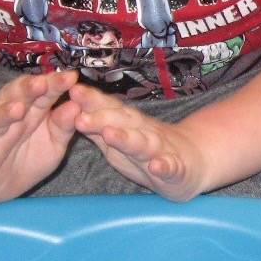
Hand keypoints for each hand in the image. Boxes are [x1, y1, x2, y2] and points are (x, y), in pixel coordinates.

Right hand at [0, 70, 79, 200]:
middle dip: (28, 89)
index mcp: (32, 110)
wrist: (2, 184)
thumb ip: (64, 126)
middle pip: (16, 97)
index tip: (70, 77)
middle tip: (42, 83)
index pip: (42, 92)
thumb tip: (76, 106)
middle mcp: (8, 116)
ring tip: (17, 109)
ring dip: (4, 112)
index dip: (54, 84)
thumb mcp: (54, 143)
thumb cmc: (31, 156)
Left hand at [68, 83, 207, 200]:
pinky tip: (158, 166)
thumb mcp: (118, 137)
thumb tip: (67, 107)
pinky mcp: (177, 169)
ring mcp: (161, 150)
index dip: (90, 100)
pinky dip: (165, 166)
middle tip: (79, 118)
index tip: (71, 91)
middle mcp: (143, 131)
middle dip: (101, 118)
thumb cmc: (147, 148)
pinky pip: (171, 168)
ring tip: (111, 135)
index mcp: (127, 123)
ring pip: (143, 143)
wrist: (193, 160)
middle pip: (121, 122)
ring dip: (127, 138)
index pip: (107, 108)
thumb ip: (96, 125)